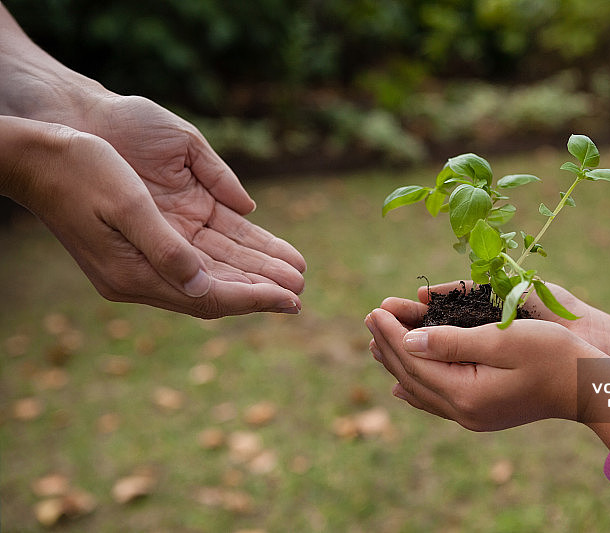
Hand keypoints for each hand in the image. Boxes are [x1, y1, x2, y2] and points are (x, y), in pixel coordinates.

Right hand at [1, 116, 300, 317]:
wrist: (37, 155)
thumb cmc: (79, 169)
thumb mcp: (126, 204)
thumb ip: (165, 248)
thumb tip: (204, 285)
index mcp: (134, 273)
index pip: (208, 296)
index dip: (253, 298)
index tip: (291, 300)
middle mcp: (141, 276)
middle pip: (214, 291)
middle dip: (259, 291)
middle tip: (301, 296)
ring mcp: (142, 263)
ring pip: (211, 275)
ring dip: (250, 276)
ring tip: (290, 278)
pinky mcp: (146, 245)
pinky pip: (199, 259)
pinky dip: (230, 260)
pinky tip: (255, 258)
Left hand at [365, 298, 609, 445]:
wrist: (589, 387)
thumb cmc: (553, 354)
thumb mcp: (503, 340)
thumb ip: (452, 342)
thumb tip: (408, 342)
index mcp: (466, 394)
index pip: (414, 361)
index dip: (391, 334)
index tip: (374, 310)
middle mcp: (463, 412)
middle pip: (411, 376)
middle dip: (388, 345)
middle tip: (370, 316)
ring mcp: (472, 416)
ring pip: (421, 388)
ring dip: (398, 362)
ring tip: (377, 340)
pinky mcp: (481, 413)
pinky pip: (436, 399)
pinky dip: (416, 382)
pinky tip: (402, 380)